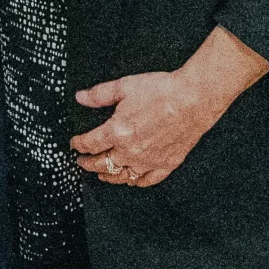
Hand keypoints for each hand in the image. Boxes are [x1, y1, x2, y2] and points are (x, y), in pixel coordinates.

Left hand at [70, 26, 268, 186]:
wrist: (194, 98)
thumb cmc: (162, 90)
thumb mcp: (125, 86)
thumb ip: (99, 95)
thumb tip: (80, 98)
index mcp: (117, 132)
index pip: (90, 144)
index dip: (78, 144)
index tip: (74, 144)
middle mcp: (130, 151)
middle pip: (102, 164)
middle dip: (88, 164)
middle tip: (82, 162)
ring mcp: (149, 161)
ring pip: (122, 177)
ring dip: (108, 176)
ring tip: (101, 174)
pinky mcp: (166, 165)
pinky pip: (147, 181)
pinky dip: (135, 182)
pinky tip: (131, 180)